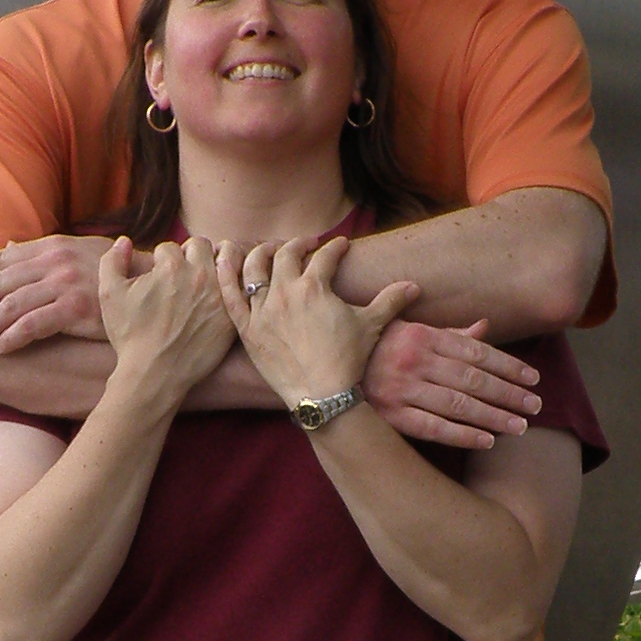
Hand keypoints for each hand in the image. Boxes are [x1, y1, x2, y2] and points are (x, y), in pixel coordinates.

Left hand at [0, 236, 110, 355]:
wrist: (154, 287)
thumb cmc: (115, 273)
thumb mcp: (77, 253)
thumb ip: (41, 253)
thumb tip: (5, 248)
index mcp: (53, 247)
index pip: (2, 260)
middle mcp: (55, 262)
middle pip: (0, 282)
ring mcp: (66, 284)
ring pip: (11, 305)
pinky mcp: (76, 308)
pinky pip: (34, 325)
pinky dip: (12, 337)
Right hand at [97, 236, 235, 406]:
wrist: (155, 373)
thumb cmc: (130, 335)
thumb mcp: (109, 294)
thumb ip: (112, 261)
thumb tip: (124, 241)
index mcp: (171, 266)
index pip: (169, 247)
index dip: (161, 260)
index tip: (159, 276)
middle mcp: (199, 275)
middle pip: (201, 246)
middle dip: (190, 256)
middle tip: (183, 274)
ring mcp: (219, 294)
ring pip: (226, 260)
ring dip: (215, 264)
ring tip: (205, 279)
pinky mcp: (231, 314)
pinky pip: (240, 286)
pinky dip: (232, 285)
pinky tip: (221, 295)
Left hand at [215, 236, 420, 410]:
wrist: (322, 395)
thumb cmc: (347, 359)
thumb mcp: (372, 325)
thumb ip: (390, 300)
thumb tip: (415, 285)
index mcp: (315, 287)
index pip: (325, 256)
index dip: (335, 248)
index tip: (340, 246)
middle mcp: (285, 293)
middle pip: (286, 254)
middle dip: (298, 245)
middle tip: (307, 246)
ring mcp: (262, 310)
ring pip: (254, 267)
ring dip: (262, 252)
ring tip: (271, 251)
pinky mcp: (246, 328)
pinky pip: (229, 294)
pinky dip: (226, 273)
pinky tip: (226, 259)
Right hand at [362, 318, 541, 450]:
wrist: (322, 366)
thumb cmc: (372, 344)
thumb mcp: (409, 328)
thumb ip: (450, 333)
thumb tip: (485, 328)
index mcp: (423, 335)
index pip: (477, 353)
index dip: (509, 366)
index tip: (533, 379)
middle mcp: (415, 361)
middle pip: (473, 380)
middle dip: (509, 394)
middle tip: (536, 406)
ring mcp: (402, 389)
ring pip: (459, 405)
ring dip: (493, 417)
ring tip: (520, 426)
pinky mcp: (390, 415)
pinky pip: (433, 427)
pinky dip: (462, 434)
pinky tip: (488, 440)